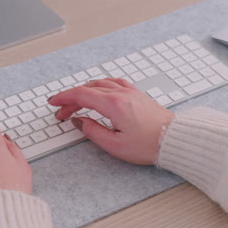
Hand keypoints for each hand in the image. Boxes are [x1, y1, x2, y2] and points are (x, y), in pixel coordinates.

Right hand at [49, 78, 173, 164]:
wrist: (174, 139)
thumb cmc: (149, 145)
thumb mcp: (115, 145)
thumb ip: (92, 131)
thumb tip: (79, 122)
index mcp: (114, 104)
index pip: (81, 95)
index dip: (63, 98)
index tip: (53, 103)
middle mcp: (121, 94)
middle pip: (88, 89)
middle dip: (71, 99)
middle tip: (62, 112)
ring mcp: (130, 92)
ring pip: (100, 84)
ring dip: (84, 92)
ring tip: (76, 104)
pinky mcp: (137, 94)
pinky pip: (113, 82)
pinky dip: (100, 86)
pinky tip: (98, 91)